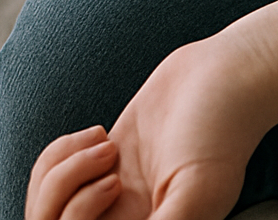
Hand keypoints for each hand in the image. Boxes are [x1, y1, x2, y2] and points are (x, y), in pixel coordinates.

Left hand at [26, 37, 269, 219]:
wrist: (228, 72)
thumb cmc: (222, 130)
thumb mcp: (197, 190)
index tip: (112, 186)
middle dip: (65, 198)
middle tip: (109, 168)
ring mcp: (109, 192)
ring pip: (49, 205)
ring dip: (62, 174)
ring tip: (104, 146)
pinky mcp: (102, 159)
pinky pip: (55, 172)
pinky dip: (62, 153)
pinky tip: (99, 135)